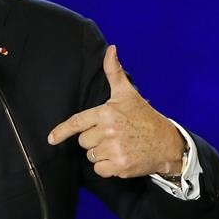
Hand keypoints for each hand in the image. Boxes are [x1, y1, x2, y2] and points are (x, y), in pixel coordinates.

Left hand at [47, 45, 184, 178]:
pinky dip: (107, 167)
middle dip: (94, 139)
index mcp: (106, 113)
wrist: (168, 143)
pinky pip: (99, 170)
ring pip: (91, 155)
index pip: (77, 122)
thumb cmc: (144, 117)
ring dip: (100, 153)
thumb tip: (110, 49)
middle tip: (112, 134)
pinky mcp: (120, 166)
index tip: (51, 139)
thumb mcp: (127, 93)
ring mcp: (114, 150)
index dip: (62, 131)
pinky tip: (120, 158)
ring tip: (118, 145)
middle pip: (83, 141)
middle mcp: (108, 131)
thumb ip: (113, 72)